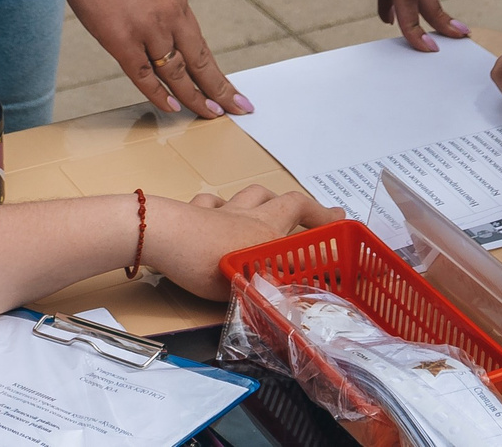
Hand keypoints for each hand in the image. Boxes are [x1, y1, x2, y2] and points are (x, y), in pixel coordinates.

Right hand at [56, 0, 248, 117]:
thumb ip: (157, 7)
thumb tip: (159, 35)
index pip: (201, 44)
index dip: (216, 71)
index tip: (232, 90)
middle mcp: (169, 16)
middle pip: (199, 62)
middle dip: (219, 89)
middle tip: (237, 109)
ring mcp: (146, 30)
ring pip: (176, 73)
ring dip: (194, 97)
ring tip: (209, 115)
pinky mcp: (120, 40)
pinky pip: (144, 76)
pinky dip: (159, 94)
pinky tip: (172, 108)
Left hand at [147, 186, 343, 297]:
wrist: (159, 234)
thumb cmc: (204, 263)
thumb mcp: (244, 286)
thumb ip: (273, 293)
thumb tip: (301, 308)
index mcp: (267, 233)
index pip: (305, 220)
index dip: (325, 222)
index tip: (341, 224)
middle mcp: (250, 216)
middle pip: (286, 200)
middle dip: (307, 208)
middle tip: (321, 215)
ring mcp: (222, 210)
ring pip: (252, 194)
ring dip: (268, 200)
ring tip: (274, 208)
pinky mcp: (196, 211)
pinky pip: (214, 203)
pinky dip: (221, 207)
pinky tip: (219, 212)